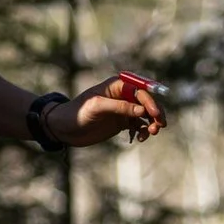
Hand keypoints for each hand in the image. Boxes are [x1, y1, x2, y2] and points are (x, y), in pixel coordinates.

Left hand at [44, 73, 166, 146]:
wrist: (65, 128)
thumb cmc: (78, 112)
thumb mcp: (98, 107)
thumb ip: (120, 107)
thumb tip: (142, 110)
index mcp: (118, 85)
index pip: (141, 90)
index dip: (150, 101)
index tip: (153, 114)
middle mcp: (123, 95)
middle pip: (147, 102)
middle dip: (156, 113)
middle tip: (159, 126)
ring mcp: (124, 109)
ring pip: (146, 114)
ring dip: (152, 123)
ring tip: (149, 134)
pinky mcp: (122, 122)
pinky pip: (139, 125)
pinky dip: (143, 131)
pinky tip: (139, 138)